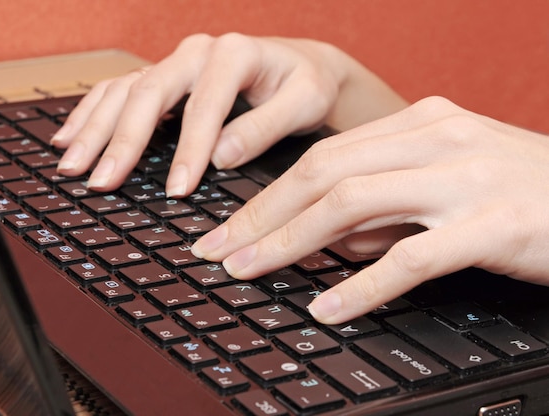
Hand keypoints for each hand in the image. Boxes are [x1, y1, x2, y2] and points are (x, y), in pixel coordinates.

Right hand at [50, 33, 405, 195]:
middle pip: (148, 93)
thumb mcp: (305, 102)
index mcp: (233, 54)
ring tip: (71, 165)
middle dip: (122, 140)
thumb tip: (222, 155)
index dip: (187, 150)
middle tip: (101, 181)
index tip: (177, 190)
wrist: (300, 66)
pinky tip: (68, 136)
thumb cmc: (305, 84)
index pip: (203, 106)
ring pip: (124, 91)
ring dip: (94, 129)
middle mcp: (196, 53)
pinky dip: (90, 113)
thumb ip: (267, 126)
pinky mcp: (164, 77)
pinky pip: (118, 90)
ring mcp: (175, 63)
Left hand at [191, 96, 548, 323]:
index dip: (266, 195)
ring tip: (249, 273)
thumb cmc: (518, 194)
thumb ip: (384, 206)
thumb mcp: (443, 183)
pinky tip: (328, 307)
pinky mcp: (490, 223)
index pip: (322, 157)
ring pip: (353, 206)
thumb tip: (324, 243)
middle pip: (323, 176)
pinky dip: (362, 284)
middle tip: (217, 252)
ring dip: (291, 244)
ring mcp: (464, 178)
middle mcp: (436, 140)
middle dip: (261, 217)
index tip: (228, 227)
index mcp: (420, 124)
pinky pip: (411, 256)